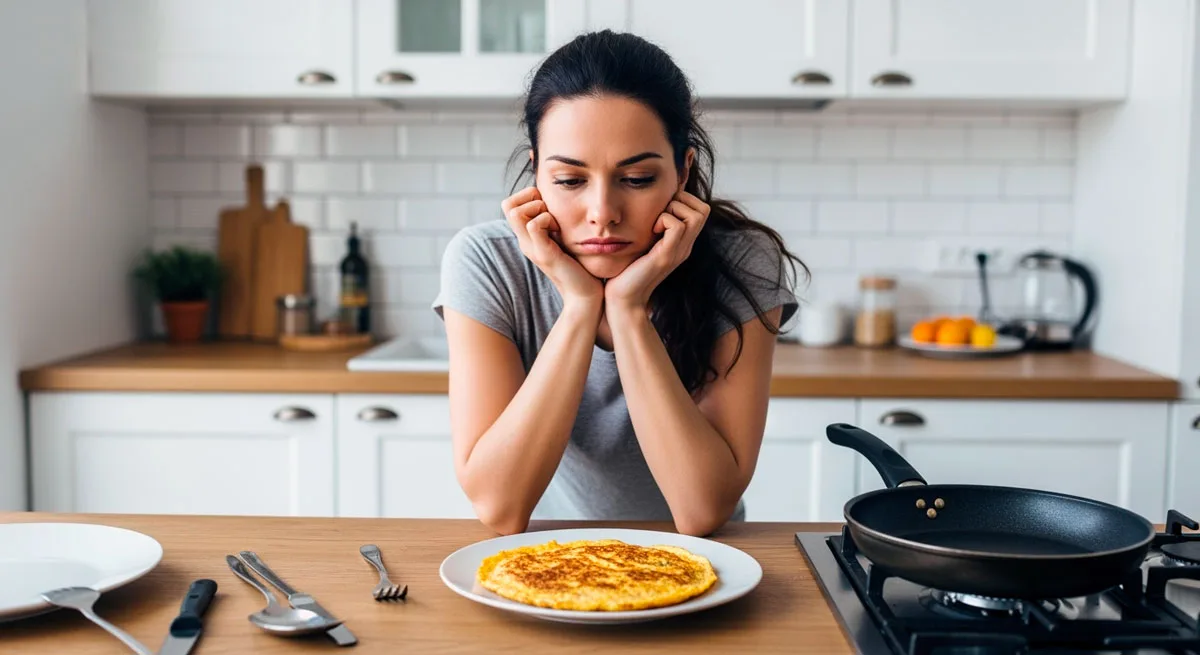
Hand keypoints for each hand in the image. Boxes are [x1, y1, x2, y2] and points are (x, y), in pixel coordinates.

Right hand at [502, 186, 603, 308]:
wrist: (584, 293)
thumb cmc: (578, 264)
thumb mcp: (562, 238)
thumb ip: (554, 223)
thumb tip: (554, 202)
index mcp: (527, 236)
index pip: (509, 204)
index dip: (528, 197)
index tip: (548, 208)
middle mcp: (524, 241)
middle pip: (508, 205)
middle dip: (531, 199)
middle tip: (551, 214)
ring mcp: (531, 248)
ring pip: (515, 212)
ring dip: (538, 209)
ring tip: (555, 224)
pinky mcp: (544, 254)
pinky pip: (533, 225)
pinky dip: (546, 219)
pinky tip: (559, 231)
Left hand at [604, 190, 709, 314]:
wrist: (623, 299)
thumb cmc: (627, 271)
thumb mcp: (643, 243)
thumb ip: (652, 228)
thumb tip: (649, 205)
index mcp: (682, 243)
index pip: (701, 210)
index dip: (684, 200)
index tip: (662, 208)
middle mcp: (685, 247)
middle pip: (703, 210)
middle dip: (681, 200)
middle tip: (661, 212)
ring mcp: (678, 252)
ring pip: (696, 215)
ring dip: (674, 209)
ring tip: (657, 222)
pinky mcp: (666, 256)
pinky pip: (677, 226)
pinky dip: (664, 220)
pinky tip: (651, 231)